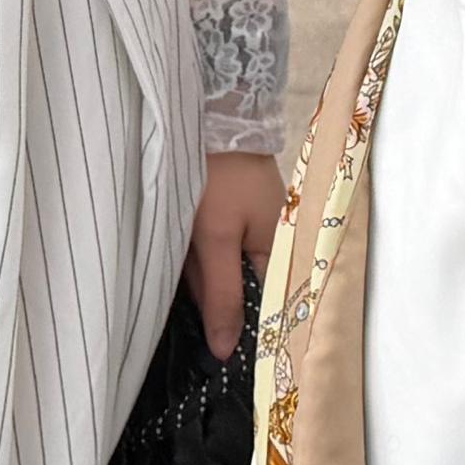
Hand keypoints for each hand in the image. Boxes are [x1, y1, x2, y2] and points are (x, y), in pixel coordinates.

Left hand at [189, 148, 281, 357]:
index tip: (213, 348)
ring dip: (200, 270)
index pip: (265, 307)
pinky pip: (214, 249)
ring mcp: (251, 225)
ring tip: (186, 247)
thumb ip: (221, 296)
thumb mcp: (215, 239)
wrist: (213, 112)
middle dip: (210, 291)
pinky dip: (197, 252)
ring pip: (222, 269)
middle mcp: (272, 241)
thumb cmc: (217, 176)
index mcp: (281, 250)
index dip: (238, 327)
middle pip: (239, 289)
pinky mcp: (231, 213)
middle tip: (188, 273)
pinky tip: (182, 242)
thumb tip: (226, 352)